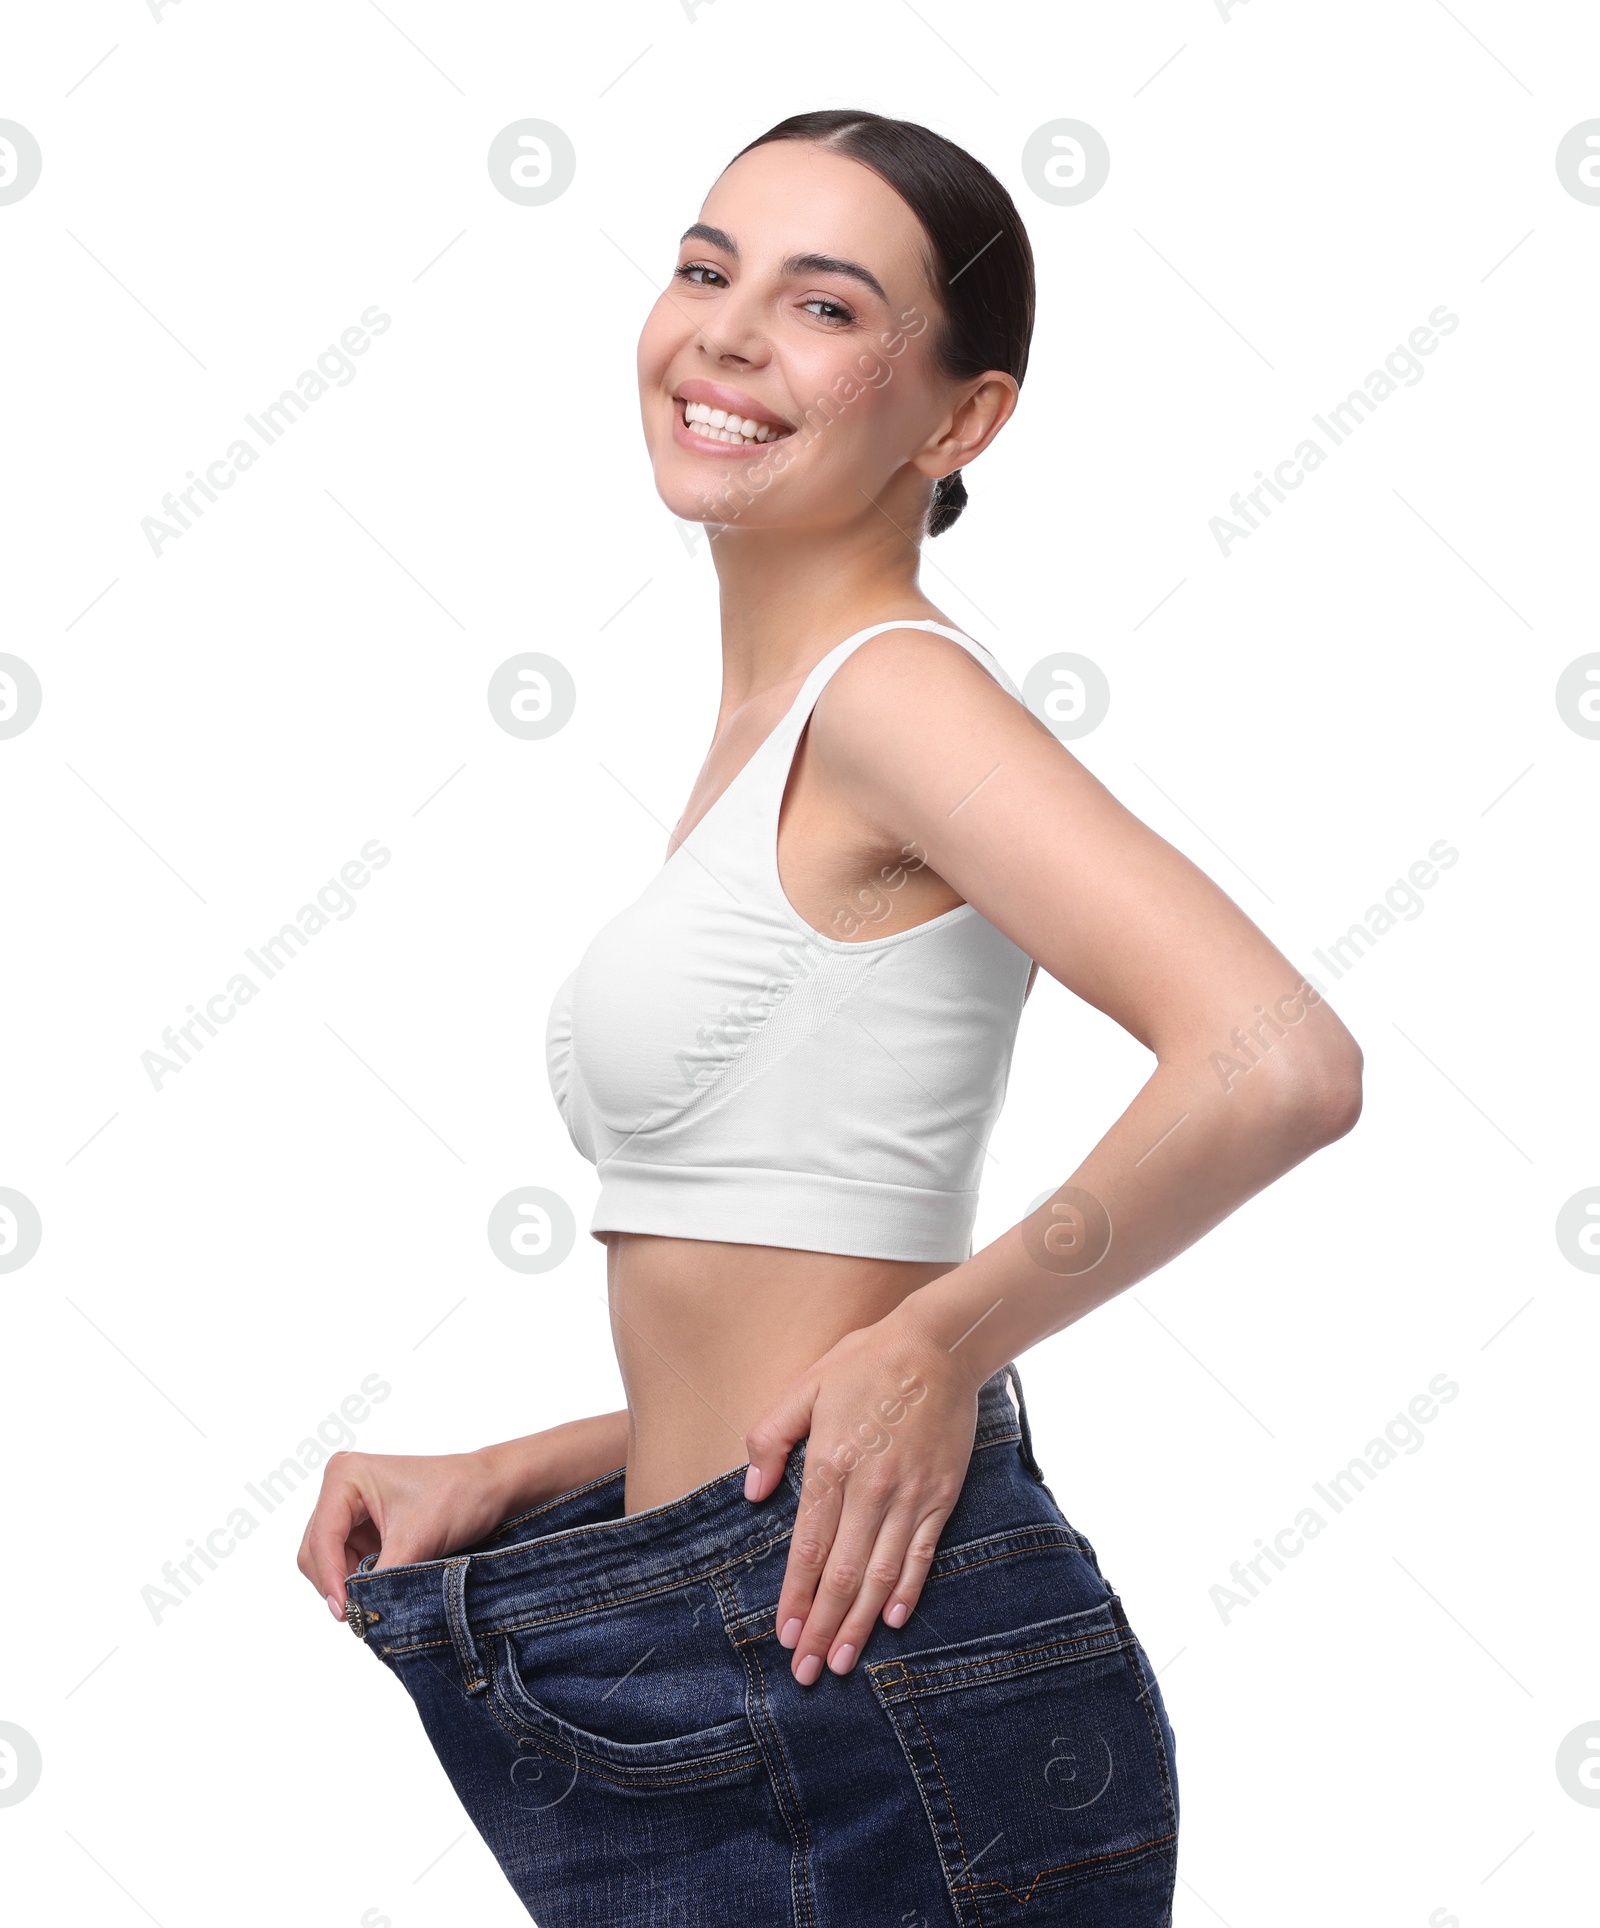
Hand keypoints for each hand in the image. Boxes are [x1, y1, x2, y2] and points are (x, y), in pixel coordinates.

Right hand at [296, 1447, 517, 1620]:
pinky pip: (345, 1562)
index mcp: (345, 1475)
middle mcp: (340, 1487)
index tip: (347, 1613)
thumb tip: (358, 1616)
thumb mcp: (416, 1542)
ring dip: (348, 1584)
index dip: (330, 1579)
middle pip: (315, 1551)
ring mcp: (349, 1506)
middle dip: (336, 1583)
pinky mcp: (362, 1524)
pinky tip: (380, 1588)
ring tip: (376, 1600)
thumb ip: (380, 1580)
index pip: (322, 1538)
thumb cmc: (458, 1496)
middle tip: (361, 1616)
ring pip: (327, 1560)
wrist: (490, 1487)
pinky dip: (358, 1580)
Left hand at [742, 1311, 981, 1683]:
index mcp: (831, 1464)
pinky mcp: (941, 1496)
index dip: (795, 1597)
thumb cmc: (864, 1362)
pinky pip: (921, 1554)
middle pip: (842, 1574)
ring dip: (859, 1623)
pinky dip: (906, 1591)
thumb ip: (770, 1437)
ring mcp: (910, 1496)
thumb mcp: (805, 1387)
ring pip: (880, 1575)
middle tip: (808, 1673)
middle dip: (823, 1628)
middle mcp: (871, 1489)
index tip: (784, 1636)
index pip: (808, 1548)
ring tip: (844, 1662)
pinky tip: (891, 1621)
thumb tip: (752, 1493)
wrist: (938, 1345)